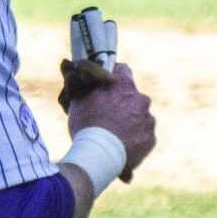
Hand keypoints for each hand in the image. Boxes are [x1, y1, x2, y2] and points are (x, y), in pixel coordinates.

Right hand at [67, 61, 155, 180]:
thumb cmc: (86, 125)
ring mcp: (148, 119)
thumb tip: (66, 62)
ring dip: (129, 122)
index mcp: (124, 85)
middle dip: (121, 104)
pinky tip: (120, 147)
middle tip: (105, 117)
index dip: (113, 78)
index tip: (105, 87)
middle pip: (132, 97)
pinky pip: (143, 136)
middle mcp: (141, 99)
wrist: (99, 155)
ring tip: (112, 136)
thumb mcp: (76, 100)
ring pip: (139, 117)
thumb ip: (74, 80)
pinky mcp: (151, 139)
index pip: (122, 70)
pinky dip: (134, 140)